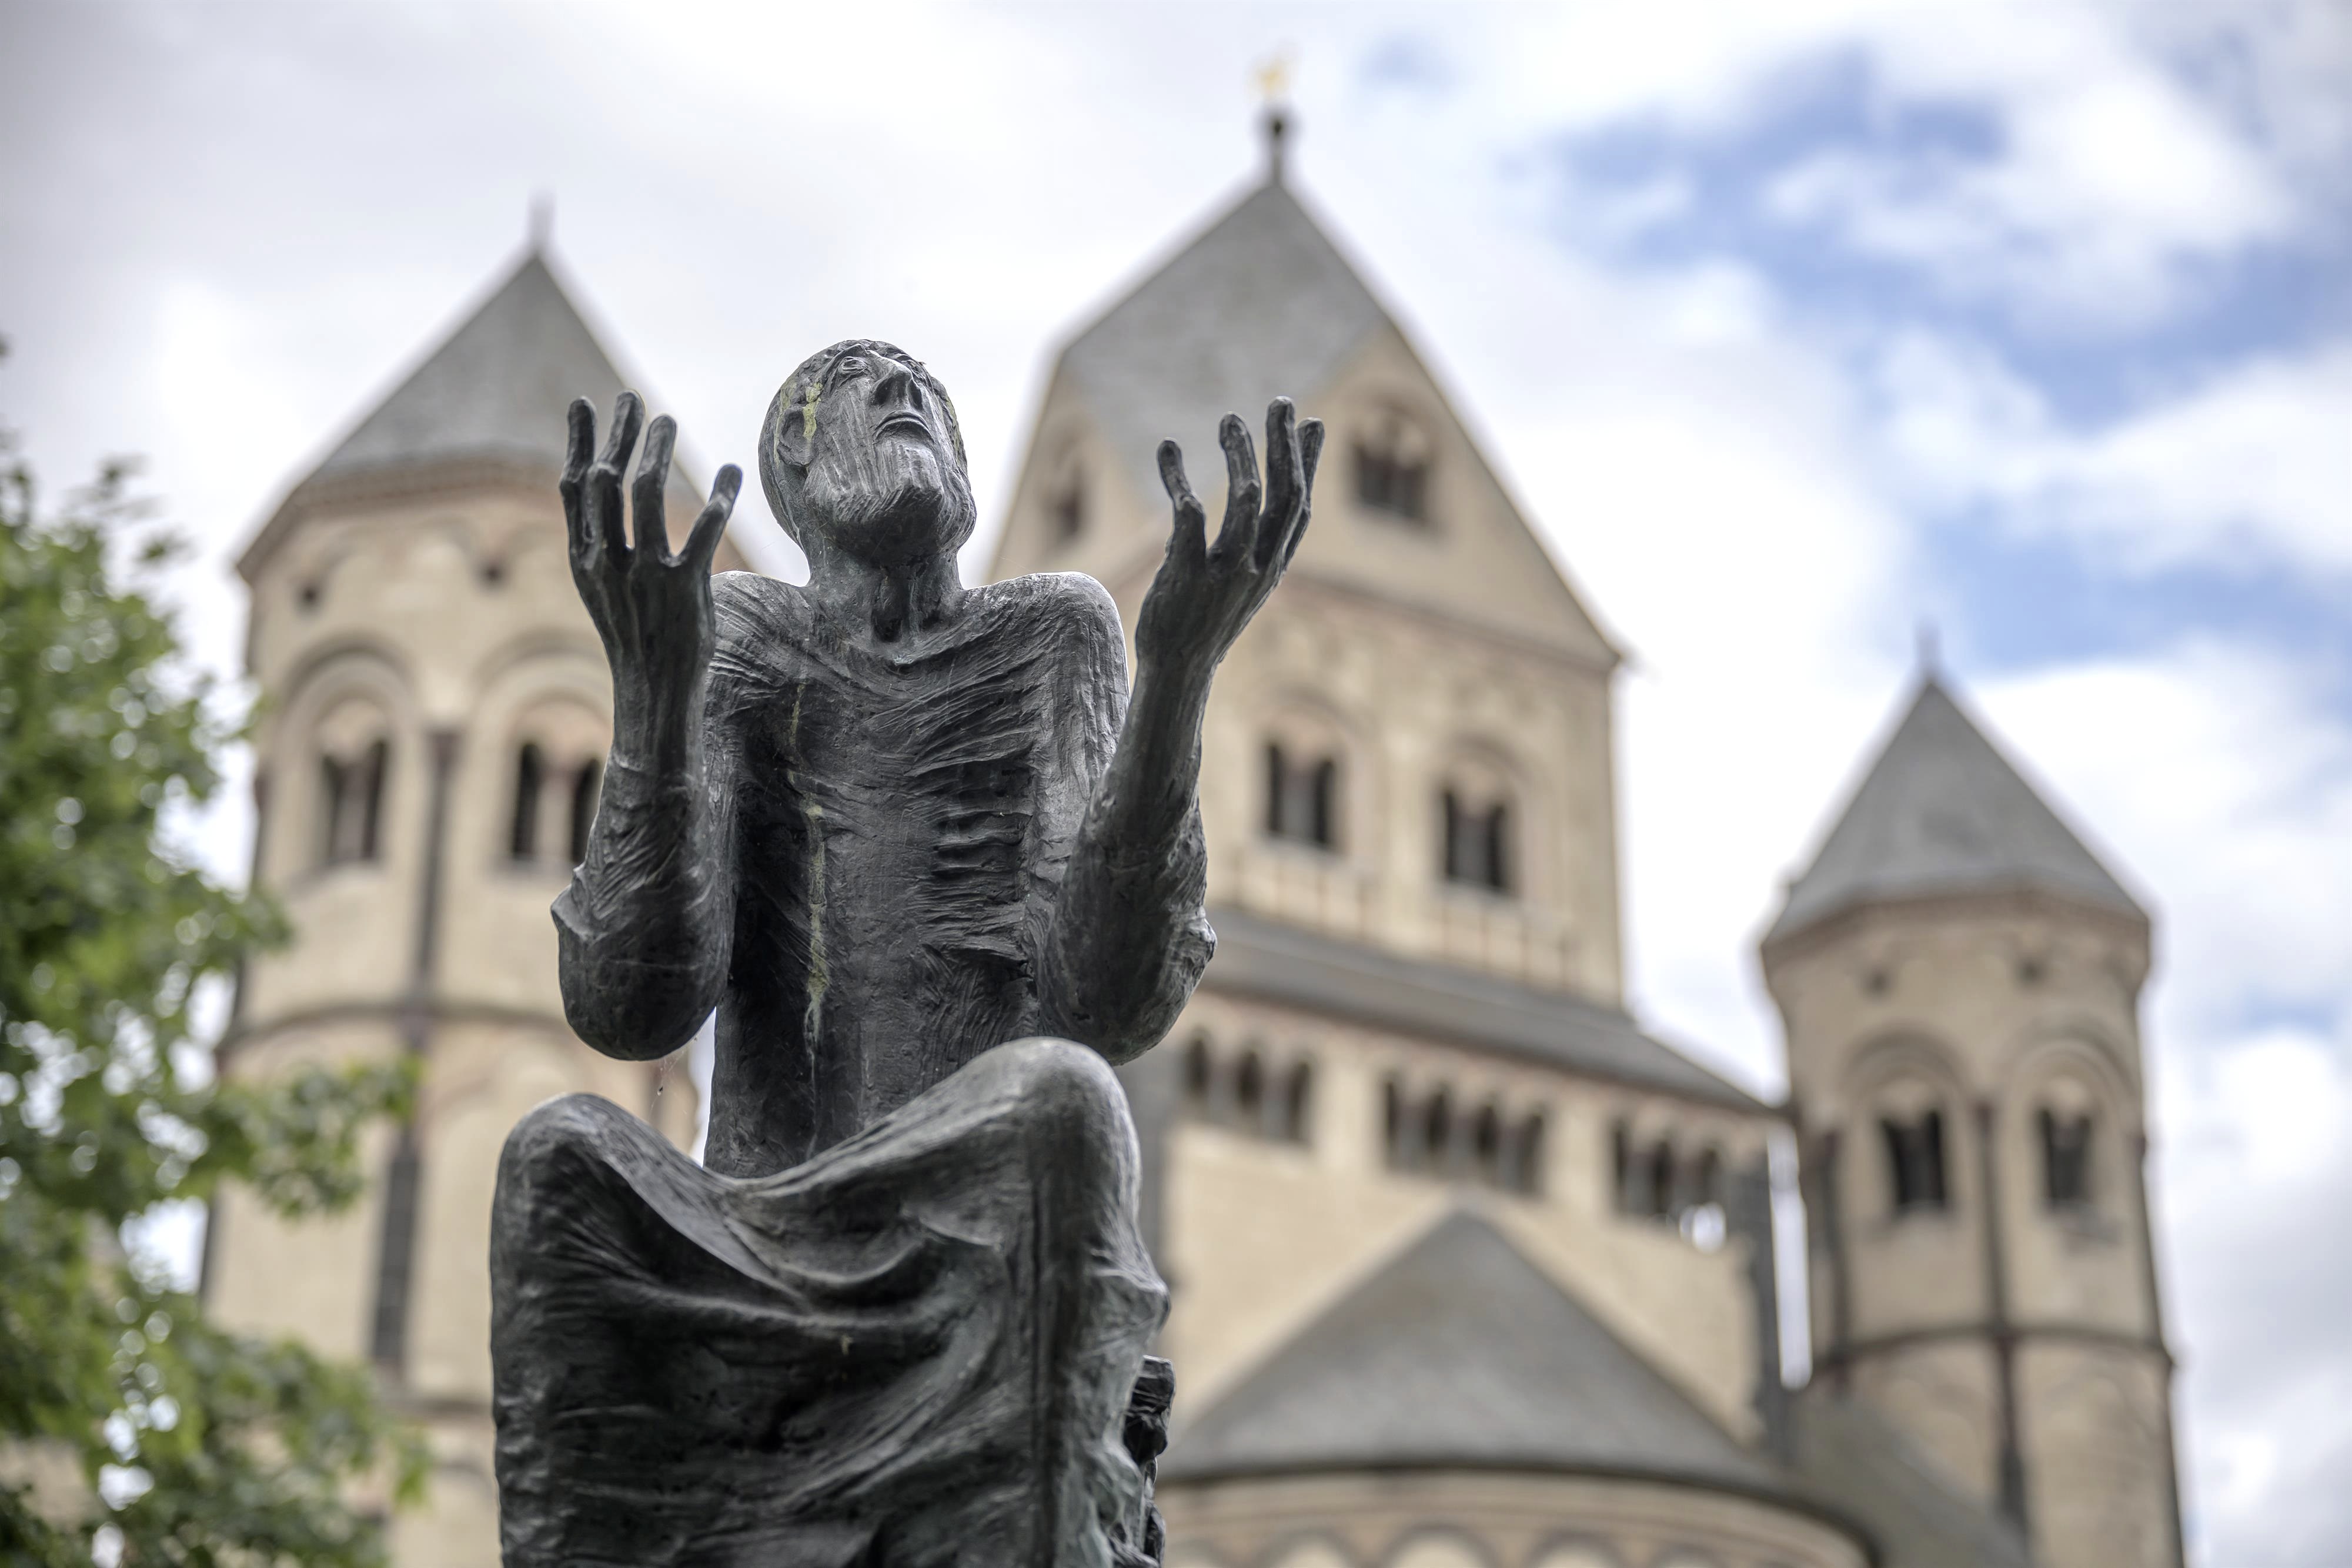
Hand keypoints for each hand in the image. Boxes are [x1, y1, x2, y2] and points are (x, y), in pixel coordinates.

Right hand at [562, 393, 741, 719]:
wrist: (654, 693)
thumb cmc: (634, 636)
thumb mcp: (603, 590)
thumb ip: (600, 546)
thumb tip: (601, 498)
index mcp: (584, 561)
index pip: (575, 488)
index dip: (580, 443)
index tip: (584, 403)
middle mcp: (608, 563)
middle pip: (606, 481)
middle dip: (618, 434)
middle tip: (633, 398)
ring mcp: (644, 575)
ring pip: (645, 494)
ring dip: (657, 450)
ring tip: (668, 421)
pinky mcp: (684, 589)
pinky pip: (701, 531)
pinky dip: (718, 498)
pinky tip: (732, 472)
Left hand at [1135, 398, 1323, 687]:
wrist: (1176, 673)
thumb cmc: (1203, 622)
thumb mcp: (1241, 583)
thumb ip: (1253, 542)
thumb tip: (1260, 497)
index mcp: (1272, 569)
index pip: (1299, 509)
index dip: (1308, 465)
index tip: (1312, 423)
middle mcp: (1258, 569)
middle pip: (1284, 497)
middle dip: (1285, 446)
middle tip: (1280, 403)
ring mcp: (1226, 573)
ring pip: (1246, 500)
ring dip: (1241, 453)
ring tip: (1230, 418)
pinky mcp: (1187, 575)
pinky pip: (1189, 514)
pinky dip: (1178, 477)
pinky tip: (1168, 450)